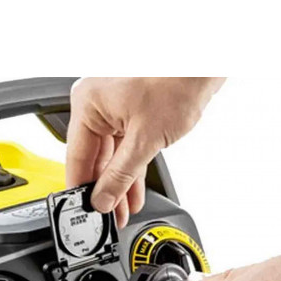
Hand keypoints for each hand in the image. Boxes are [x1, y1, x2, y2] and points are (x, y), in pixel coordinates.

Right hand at [66, 77, 224, 226]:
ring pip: (111, 155)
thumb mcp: (145, 139)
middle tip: (107, 217)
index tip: (86, 213)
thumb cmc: (176, 80)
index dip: (81, 190)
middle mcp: (97, 104)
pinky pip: (125, 146)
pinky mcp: (134, 111)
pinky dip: (130, 168)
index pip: (76, 158)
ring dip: (118, 184)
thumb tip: (103, 199)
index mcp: (87, 104)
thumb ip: (121, 175)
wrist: (204, 63)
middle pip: (93, 158)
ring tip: (122, 211)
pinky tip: (132, 192)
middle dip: (104, 191)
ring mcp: (115, 107)